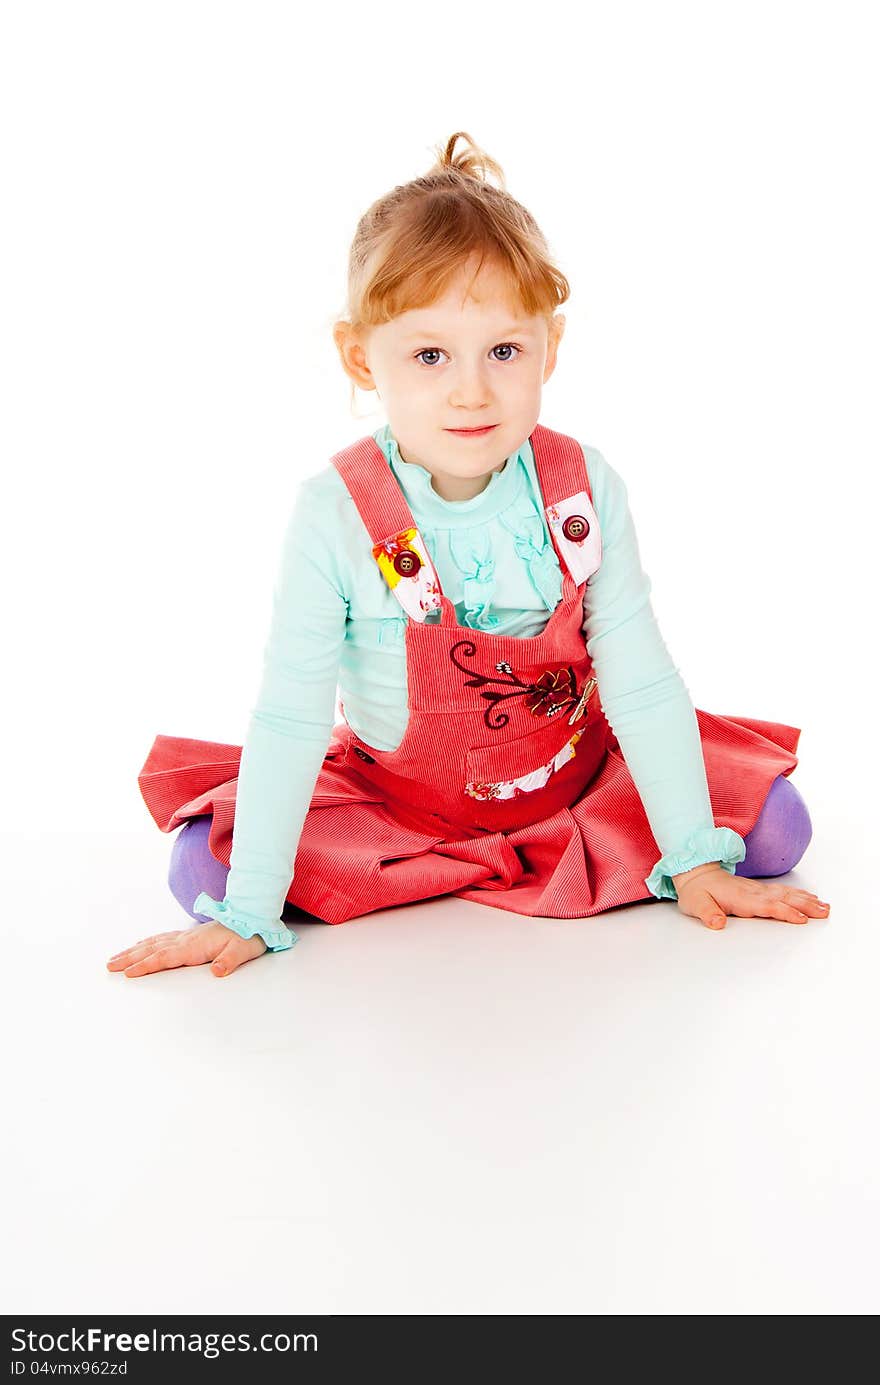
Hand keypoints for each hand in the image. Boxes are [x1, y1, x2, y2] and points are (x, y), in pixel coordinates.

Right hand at [106, 923, 266, 977]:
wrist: (254, 918)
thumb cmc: (249, 936)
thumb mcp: (243, 952)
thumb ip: (229, 961)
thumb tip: (217, 972)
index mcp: (195, 946)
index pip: (166, 956)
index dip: (146, 965)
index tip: (128, 973)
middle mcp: (186, 939)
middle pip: (152, 949)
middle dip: (130, 958)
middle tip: (109, 966)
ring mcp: (186, 936)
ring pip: (153, 943)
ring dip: (133, 951)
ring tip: (115, 958)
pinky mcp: (189, 935)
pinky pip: (162, 938)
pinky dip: (146, 943)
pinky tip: (139, 945)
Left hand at [671, 861, 830, 929]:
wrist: (695, 871)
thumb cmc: (696, 891)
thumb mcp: (696, 904)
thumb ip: (708, 913)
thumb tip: (717, 923)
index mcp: (740, 898)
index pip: (766, 906)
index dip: (784, 912)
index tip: (801, 919)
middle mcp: (753, 892)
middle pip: (783, 899)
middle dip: (805, 906)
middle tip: (824, 912)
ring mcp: (758, 890)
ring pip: (786, 894)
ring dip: (806, 900)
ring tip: (825, 907)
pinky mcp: (759, 890)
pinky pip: (783, 892)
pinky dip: (799, 895)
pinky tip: (811, 898)